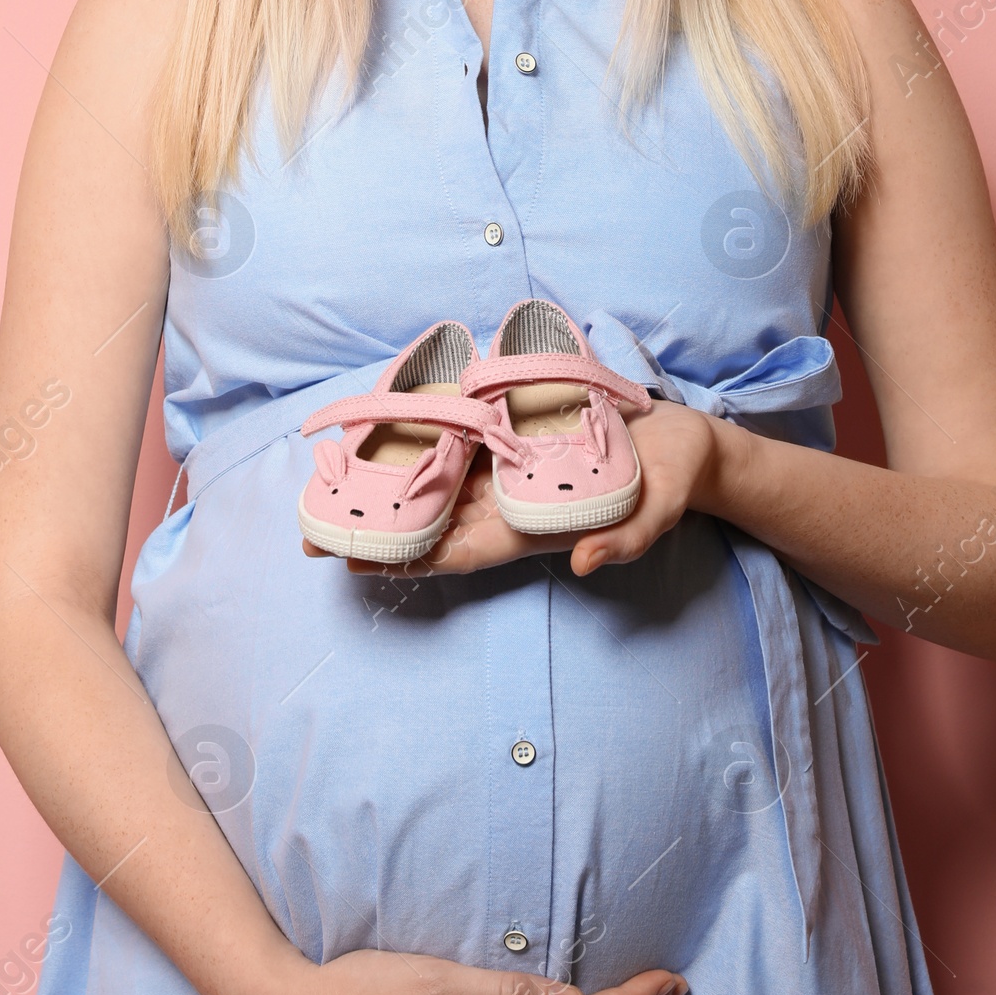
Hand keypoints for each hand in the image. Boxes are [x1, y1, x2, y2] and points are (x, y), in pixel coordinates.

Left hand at [302, 401, 729, 579]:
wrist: (685, 445)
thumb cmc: (671, 483)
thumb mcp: (655, 514)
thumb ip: (621, 542)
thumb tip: (582, 566)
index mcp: (530, 529)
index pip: (457, 550)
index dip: (405, 558)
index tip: (352, 563)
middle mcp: (508, 503)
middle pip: (431, 520)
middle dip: (377, 527)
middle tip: (310, 530)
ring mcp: (509, 471)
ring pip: (437, 481)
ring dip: (389, 484)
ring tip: (330, 484)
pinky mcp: (517, 437)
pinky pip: (460, 442)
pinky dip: (423, 440)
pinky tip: (387, 429)